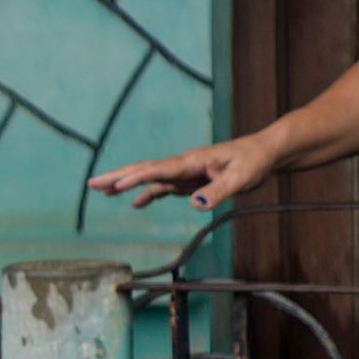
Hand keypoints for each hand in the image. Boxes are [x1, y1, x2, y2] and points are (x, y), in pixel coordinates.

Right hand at [90, 130, 280, 211]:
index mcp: (191, 161)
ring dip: (125, 184)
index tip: (115, 186)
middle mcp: (183, 165)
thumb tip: (193, 205)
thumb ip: (217, 191)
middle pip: (144, 170)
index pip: (157, 170)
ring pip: (149, 178)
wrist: (266, 153)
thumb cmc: (254, 161)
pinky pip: (163, 187)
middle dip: (117, 177)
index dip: (135, 178)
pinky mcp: (191, 180)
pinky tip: (136, 204)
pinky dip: (147, 194)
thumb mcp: (240, 178)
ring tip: (101, 191)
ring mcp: (185, 173)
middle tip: (92, 184)